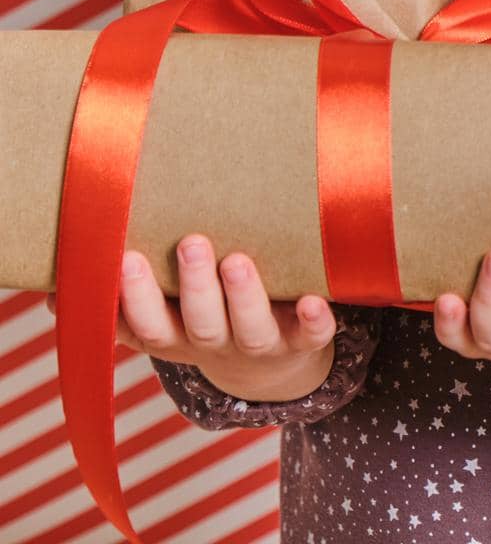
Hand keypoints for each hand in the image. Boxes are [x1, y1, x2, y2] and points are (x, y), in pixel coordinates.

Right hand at [44, 234, 336, 397]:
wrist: (270, 363)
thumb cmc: (204, 314)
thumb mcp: (163, 311)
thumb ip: (122, 296)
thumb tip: (58, 283)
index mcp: (174, 335)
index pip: (145, 326)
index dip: (133, 299)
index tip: (122, 258)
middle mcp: (213, 343)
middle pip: (198, 326)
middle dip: (193, 288)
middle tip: (193, 243)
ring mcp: (258, 344)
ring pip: (249, 330)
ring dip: (244, 297)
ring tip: (238, 261)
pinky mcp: (302, 340)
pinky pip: (310, 335)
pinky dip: (314, 321)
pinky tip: (315, 299)